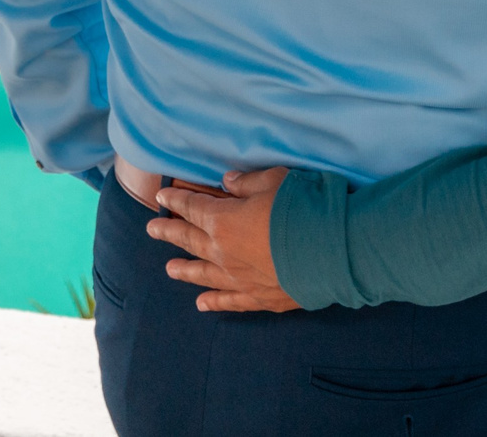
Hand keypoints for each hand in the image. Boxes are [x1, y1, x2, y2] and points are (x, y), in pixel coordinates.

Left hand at [144, 167, 297, 312]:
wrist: (334, 252)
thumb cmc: (304, 208)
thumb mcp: (275, 180)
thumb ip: (247, 183)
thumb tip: (226, 183)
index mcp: (223, 221)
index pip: (193, 207)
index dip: (177, 200)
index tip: (162, 196)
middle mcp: (224, 253)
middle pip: (190, 240)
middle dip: (169, 232)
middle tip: (151, 229)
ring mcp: (240, 280)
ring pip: (204, 274)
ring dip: (185, 270)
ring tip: (169, 269)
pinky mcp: (260, 298)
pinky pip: (230, 301)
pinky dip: (214, 302)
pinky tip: (202, 305)